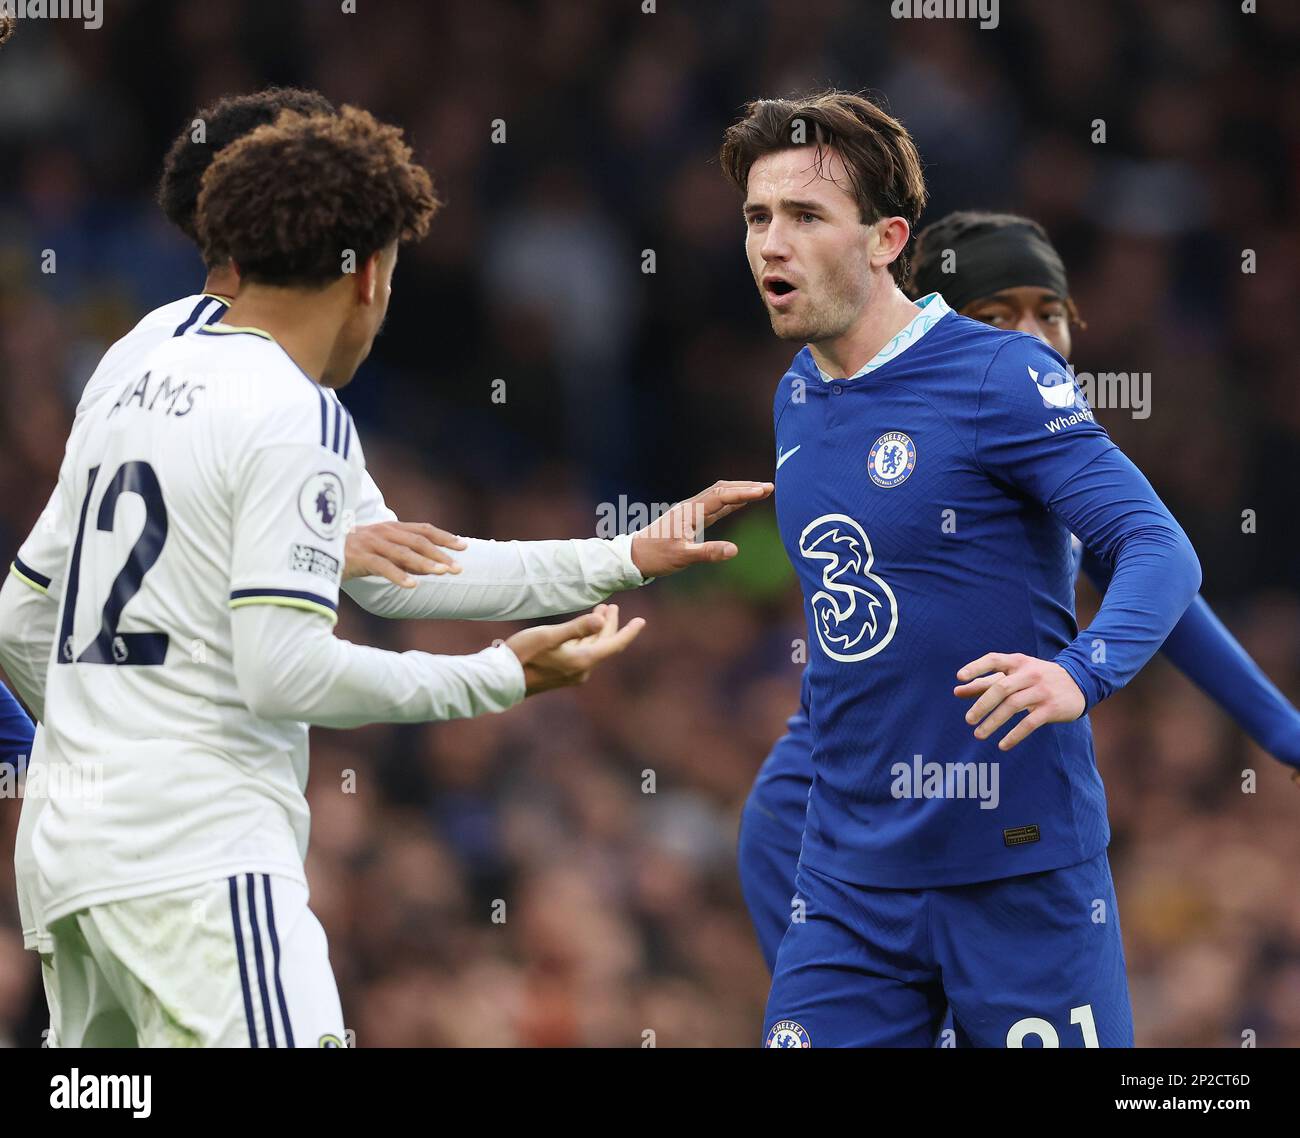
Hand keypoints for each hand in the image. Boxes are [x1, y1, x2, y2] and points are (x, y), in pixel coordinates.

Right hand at [343, 521, 466, 586]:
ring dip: (425, 563)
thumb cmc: (352, 553)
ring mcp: (370, 543)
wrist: (314, 549)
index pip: (423, 530)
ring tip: (443, 574)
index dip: (444, 537)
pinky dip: (398, 576)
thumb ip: (402, 556)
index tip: (464, 545)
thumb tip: (430, 568)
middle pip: (417, 541)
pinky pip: (382, 567)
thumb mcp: (379, 550)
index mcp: (390, 527)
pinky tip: (412, 586)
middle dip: (440, 554)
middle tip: (458, 568)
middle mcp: (382, 532)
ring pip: (403, 553)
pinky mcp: (358, 557)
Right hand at [506, 603, 645, 694]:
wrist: (502, 679)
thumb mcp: (549, 636)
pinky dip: (585, 638)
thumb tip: (600, 619)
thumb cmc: (523, 654)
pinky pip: (581, 653)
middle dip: (610, 625)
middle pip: (604, 645)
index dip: (629, 632)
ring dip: (597, 630)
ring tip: (600, 611)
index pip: (613, 645)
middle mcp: (581, 670)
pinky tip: (582, 628)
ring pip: (592, 648)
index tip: (642, 621)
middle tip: (612, 606)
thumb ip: (576, 627)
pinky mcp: (562, 672)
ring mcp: (571, 673)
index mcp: (582, 661)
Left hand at [630, 480, 773, 577]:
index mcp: (690, 512)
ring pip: (719, 495)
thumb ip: (708, 552)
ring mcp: (690, 512)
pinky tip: (740, 503)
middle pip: (722, 489)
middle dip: (746, 487)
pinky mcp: (690, 519)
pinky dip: (730, 502)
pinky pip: (714, 505)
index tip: (764, 491)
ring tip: (761, 491)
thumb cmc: (656, 557)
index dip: (744, 493)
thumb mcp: (682, 557)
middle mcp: (691, 507)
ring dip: (739, 491)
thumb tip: (734, 550)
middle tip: (770, 488)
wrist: (633, 556)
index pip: (722, 496)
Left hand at [954, 652, 1084, 750]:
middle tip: (968, 720)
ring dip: (993, 722)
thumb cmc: (1036, 679)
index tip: (959, 678)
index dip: (976, 667)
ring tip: (978, 734)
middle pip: (1001, 688)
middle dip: (982, 704)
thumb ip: (986, 682)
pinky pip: (1029, 723)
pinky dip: (1014, 735)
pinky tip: (1002, 745)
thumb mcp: (1014, 675)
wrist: (1079, 682)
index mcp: (1017, 662)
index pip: (993, 659)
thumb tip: (957, 691)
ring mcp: (1042, 690)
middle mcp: (1030, 673)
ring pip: (1013, 706)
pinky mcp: (1052, 708)